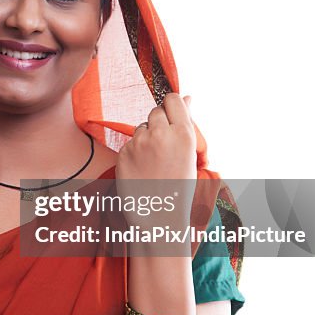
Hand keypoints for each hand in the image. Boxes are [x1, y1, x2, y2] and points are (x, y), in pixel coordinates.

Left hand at [115, 94, 196, 236]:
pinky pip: (130, 142)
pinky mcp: (124, 152)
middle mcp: (161, 134)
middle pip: (156, 111)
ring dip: (147, 137)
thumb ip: (187, 125)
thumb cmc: (180, 187)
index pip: (173, 99)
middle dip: (159, 122)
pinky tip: (143, 168)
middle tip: (165, 143)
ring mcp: (140, 142)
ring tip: (154, 160)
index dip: (173, 106)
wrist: (159, 216)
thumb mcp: (191, 155)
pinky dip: (135, 151)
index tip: (173, 114)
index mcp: (184, 134)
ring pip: (141, 126)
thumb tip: (187, 97)